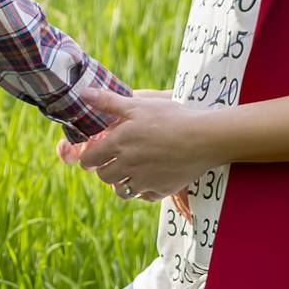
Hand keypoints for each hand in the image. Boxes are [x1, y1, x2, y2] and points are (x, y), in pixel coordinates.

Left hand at [57, 87, 211, 209]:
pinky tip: (150, 176)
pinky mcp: (161, 190)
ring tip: (130, 170)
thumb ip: (108, 102)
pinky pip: (143, 195)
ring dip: (121, 182)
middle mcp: (127, 165)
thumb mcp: (139, 105)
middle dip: (105, 169)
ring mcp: (144, 180)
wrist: (205, 138)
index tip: (94, 153)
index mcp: (119, 143)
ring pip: (121, 191)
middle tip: (113, 160)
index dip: (89, 156)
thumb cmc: (171, 117)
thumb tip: (83, 93)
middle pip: (104, 176)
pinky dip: (143, 189)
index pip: (89, 159)